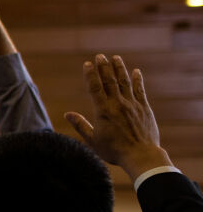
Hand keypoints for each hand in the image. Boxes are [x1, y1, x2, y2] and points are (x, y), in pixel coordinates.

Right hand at [65, 54, 171, 179]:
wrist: (141, 156)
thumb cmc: (115, 150)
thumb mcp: (93, 140)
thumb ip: (81, 125)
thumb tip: (68, 114)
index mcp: (103, 111)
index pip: (95, 88)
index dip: (90, 75)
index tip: (87, 63)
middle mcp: (118, 104)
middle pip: (109, 81)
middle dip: (104, 67)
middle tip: (100, 56)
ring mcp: (132, 105)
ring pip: (125, 82)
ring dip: (120, 69)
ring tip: (116, 58)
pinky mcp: (144, 108)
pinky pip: (140, 91)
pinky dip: (137, 80)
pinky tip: (136, 72)